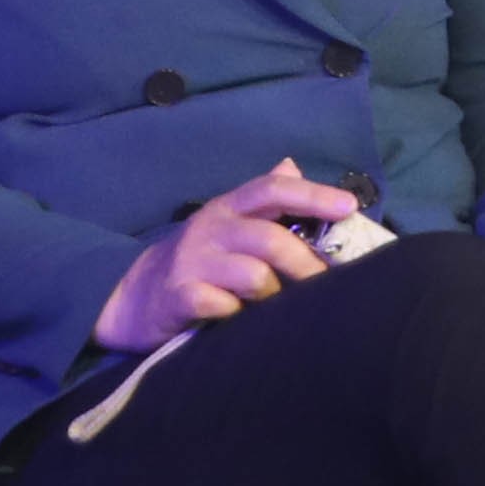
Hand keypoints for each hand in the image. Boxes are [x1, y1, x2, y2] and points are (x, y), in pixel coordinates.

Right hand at [97, 161, 360, 353]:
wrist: (134, 297)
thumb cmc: (198, 260)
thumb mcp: (227, 224)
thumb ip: (262, 201)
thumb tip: (295, 166)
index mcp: (229, 207)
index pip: (273, 188)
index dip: (313, 194)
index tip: (350, 206)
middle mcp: (211, 228)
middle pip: (271, 239)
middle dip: (307, 264)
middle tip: (327, 285)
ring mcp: (193, 262)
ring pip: (254, 276)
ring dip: (274, 295)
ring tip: (274, 307)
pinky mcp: (180, 297)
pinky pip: (224, 306)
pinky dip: (239, 315)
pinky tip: (238, 319)